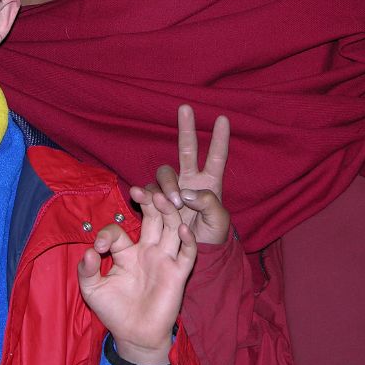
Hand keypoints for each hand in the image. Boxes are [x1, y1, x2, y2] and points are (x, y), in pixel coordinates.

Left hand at [78, 188, 195, 364]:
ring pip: (171, 227)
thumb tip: (89, 252)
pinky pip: (187, 253)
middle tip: (140, 191)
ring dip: (168, 211)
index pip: (119, 231)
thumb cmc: (114, 311)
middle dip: (148, 202)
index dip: (108, 234)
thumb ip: (87, 271)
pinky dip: (188, 240)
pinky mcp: (177, 274)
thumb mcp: (93, 291)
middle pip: (152, 218)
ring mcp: (164, 260)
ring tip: (162, 198)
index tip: (99, 247)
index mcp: (126, 252)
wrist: (135, 337)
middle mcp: (148, 250)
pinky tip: (183, 228)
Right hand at [133, 104, 230, 245]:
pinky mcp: (156, 203)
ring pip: (165, 173)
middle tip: (186, 108)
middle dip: (187, 128)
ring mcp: (172, 191)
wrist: (194, 256)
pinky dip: (145, 193)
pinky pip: (148, 192)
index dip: (220, 139)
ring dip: (167, 184)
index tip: (223, 118)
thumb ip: (208, 204)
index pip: (217, 157)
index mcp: (210, 184)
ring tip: (174, 202)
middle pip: (187, 150)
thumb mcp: (219, 222)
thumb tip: (187, 194)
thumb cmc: (212, 238)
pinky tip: (141, 195)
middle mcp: (190, 181)